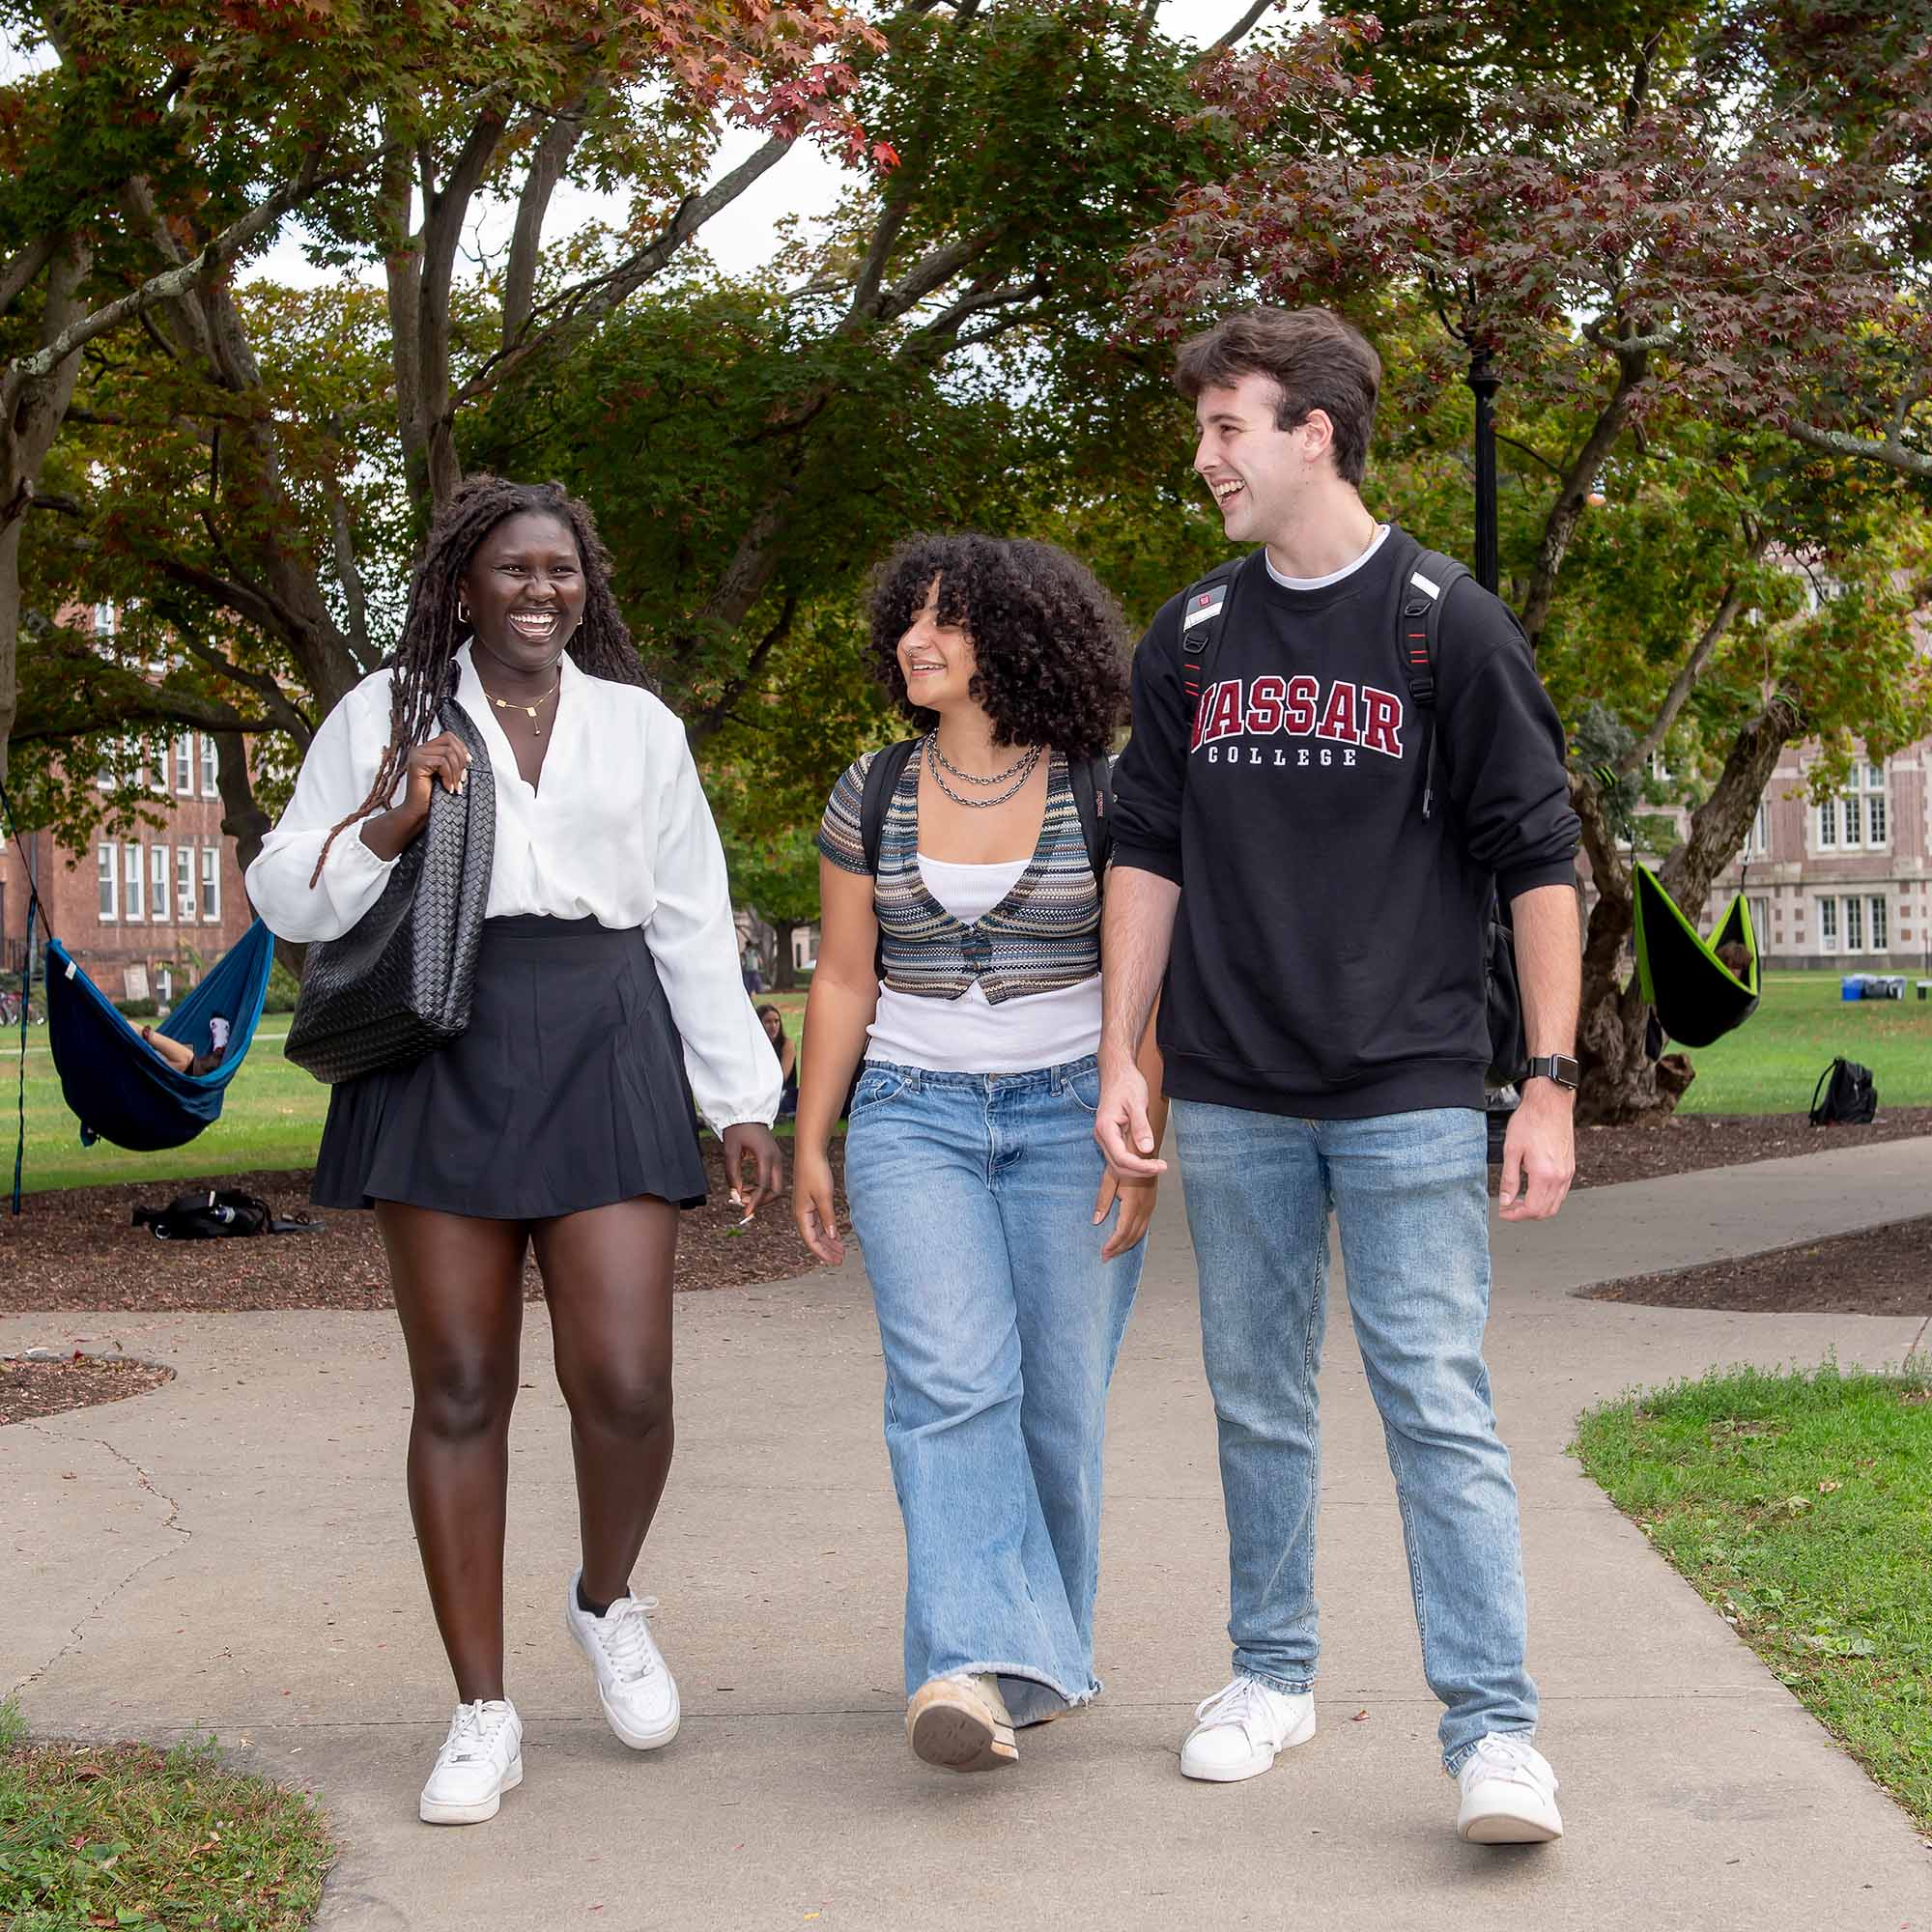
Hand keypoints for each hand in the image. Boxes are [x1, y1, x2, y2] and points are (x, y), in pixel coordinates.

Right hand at [403, 732, 472, 819]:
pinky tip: (447, 788)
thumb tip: (468, 756)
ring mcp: (416, 755)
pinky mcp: (416, 763)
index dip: (462, 749)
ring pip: (448, 752)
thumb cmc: (433, 797)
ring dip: (456, 771)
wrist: (419, 812)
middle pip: (450, 741)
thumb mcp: (448, 775)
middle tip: (462, 779)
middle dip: (461, 761)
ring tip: (455, 786)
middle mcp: (420, 750)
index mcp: (427, 750)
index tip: (468, 765)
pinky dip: (449, 776)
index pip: (449, 737)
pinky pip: (442, 762)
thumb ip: (454, 762)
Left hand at [721, 1122, 782, 1217]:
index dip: (755, 1202)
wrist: (747, 1113)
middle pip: (776, 1190)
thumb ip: (733, 1175)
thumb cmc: (737, 1130)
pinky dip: (762, 1188)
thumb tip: (736, 1196)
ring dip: (761, 1196)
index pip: (763, 1186)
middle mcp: (776, 1159)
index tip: (746, 1213)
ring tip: (743, 1195)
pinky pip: (773, 1180)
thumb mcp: (730, 1151)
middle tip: (744, 1204)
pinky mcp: (775, 1160)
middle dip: (762, 1201)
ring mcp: (778, 1160)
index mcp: (765, 1156)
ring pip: (776, 1187)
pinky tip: (748, 1188)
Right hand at [791, 1145, 843, 1265]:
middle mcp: (801, 1213)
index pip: (811, 1241)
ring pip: (816, 1230)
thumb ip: (828, 1217)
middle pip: (813, 1238)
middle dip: (827, 1249)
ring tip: (841, 1249)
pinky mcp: (810, 1200)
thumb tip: (832, 1236)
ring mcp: (805, 1207)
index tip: (836, 1260)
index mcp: (801, 1214)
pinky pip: (818, 1221)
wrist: (810, 1152)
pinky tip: (836, 1234)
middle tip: (841, 1258)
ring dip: (828, 1240)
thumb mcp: (824, 1196)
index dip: (823, 1253)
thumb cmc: (815, 1172)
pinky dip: (827, 1229)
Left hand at [1093, 1169, 1157, 1260]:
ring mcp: (1150, 1206)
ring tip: (1114, 1252)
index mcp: (1133, 1202)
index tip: (1103, 1253)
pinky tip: (1127, 1239)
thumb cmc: (1125, 1161)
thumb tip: (1096, 1221)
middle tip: (1106, 1258)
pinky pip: (1144, 1226)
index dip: (1113, 1244)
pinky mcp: (1151, 1204)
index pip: (1123, 1231)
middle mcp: (1144, 1207)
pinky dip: (1135, 1236)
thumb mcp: (1110, 1178)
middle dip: (1119, 1249)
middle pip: (1132, 1236)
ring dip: (1127, 1245)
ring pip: (1140, 1233)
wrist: (1144, 1151)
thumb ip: (1103, 1200)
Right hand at [1094, 1046, 1166, 1179]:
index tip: (1159, 1166)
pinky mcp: (1111, 1136)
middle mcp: (1102, 1135)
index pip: (1121, 1157)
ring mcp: (1105, 1137)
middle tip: (1161, 1167)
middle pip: (1118, 1165)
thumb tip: (1146, 1149)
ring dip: (1136, 1168)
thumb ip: (1141, 1127)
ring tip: (1156, 1165)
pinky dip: (1134, 1161)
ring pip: (1118, 1163)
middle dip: (1140, 1171)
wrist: (1117, 1073)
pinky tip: (1147, 1159)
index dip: (1141, 1166)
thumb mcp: (1137, 1103)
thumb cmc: (1126, 1084)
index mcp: (1105, 1128)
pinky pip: (1120, 1155)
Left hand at [1497, 1081, 1575, 1220]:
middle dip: (1525, 1214)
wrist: (1550, 1103)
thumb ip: (1508, 1179)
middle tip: (1509, 1208)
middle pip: (1546, 1211)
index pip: (1532, 1209)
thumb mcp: (1511, 1151)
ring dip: (1537, 1207)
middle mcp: (1560, 1176)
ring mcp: (1568, 1172)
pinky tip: (1533, 1189)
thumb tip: (1505, 1200)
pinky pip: (1561, 1192)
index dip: (1515, 1215)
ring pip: (1555, 1204)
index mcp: (1545, 1174)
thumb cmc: (1531, 1121)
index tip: (1504, 1211)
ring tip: (1518, 1200)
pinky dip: (1547, 1197)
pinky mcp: (1570, 1166)